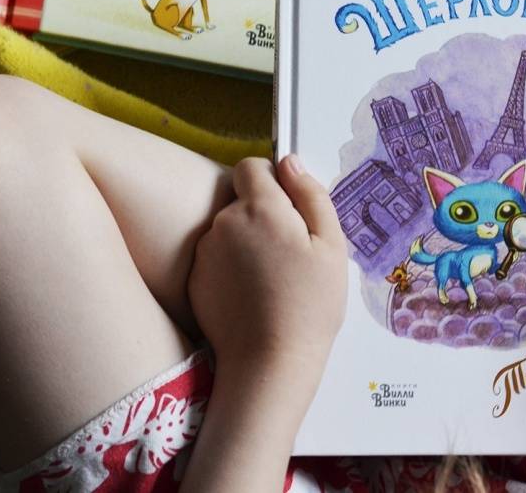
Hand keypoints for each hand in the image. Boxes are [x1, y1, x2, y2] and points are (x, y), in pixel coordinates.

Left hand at [188, 155, 346, 382]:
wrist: (269, 362)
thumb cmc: (309, 305)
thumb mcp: (331, 246)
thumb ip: (311, 195)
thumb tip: (291, 162)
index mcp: (261, 208)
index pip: (252, 166)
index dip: (272, 180)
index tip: (290, 207)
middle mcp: (224, 223)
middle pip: (241, 200)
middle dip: (263, 215)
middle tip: (290, 252)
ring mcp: (205, 253)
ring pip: (228, 230)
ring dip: (246, 241)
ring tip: (271, 278)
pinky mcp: (194, 280)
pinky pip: (215, 259)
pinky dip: (230, 268)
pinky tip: (251, 294)